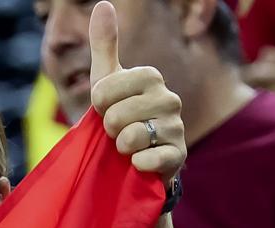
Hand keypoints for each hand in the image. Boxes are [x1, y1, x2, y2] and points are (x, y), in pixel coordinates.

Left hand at [89, 0, 185, 181]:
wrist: (137, 158)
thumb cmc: (121, 115)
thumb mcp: (107, 81)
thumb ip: (104, 44)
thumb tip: (103, 3)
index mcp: (150, 77)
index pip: (103, 91)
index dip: (97, 107)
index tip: (105, 110)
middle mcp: (169, 98)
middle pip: (114, 117)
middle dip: (108, 130)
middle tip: (117, 132)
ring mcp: (176, 128)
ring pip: (130, 138)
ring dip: (121, 148)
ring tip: (129, 146)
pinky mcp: (177, 156)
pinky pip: (147, 160)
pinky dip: (136, 164)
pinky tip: (140, 162)